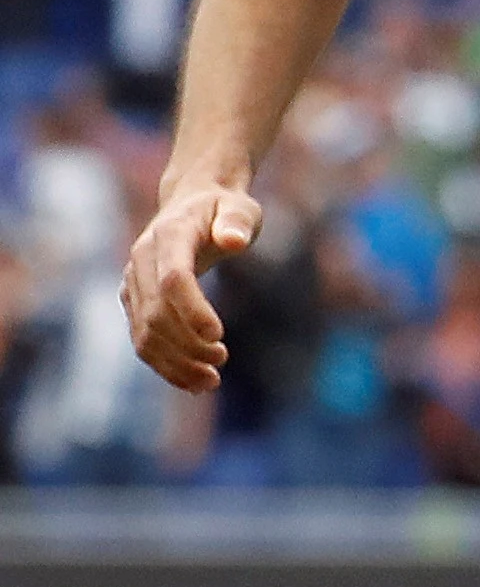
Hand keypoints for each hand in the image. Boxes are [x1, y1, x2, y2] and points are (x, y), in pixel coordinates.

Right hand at [122, 183, 263, 392]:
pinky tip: (193, 382)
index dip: (192, 310)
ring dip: (174, 363)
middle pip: (156, 313)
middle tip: (222, 359)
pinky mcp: (134, 301)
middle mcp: (142, 261)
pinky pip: (142, 340)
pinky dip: (165, 365)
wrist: (190, 203)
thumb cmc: (222, 208)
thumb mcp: (239, 207)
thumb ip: (237, 221)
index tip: (218, 336)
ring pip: (144, 333)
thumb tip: (233, 241)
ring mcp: (134, 283)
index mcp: (169, 235)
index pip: (173, 279)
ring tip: (209, 381)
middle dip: (187, 343)